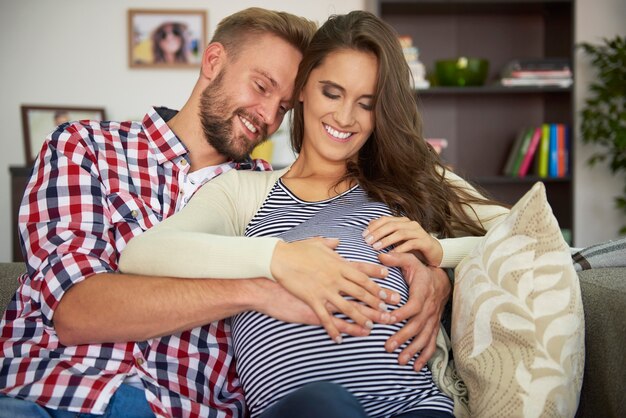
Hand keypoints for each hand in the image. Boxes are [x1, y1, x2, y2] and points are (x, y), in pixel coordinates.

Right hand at [270, 237, 399, 342]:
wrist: (278, 258)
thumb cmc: (296, 250)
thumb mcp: (316, 243)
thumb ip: (330, 243)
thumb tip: (337, 241)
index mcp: (338, 263)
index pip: (362, 272)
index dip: (376, 280)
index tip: (388, 286)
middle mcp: (335, 277)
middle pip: (361, 291)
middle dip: (376, 302)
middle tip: (388, 310)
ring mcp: (325, 289)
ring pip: (348, 307)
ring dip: (361, 317)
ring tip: (371, 326)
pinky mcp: (312, 300)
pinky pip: (325, 318)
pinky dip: (333, 329)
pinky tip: (339, 339)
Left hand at [363, 216, 442, 265]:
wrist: (434, 253)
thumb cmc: (412, 247)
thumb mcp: (397, 240)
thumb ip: (385, 233)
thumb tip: (369, 225)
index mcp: (402, 221)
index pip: (385, 219)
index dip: (374, 226)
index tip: (363, 235)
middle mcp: (410, 224)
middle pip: (391, 225)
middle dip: (378, 233)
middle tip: (367, 242)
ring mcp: (419, 232)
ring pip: (401, 233)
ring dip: (387, 240)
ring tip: (377, 247)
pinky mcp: (426, 242)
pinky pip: (412, 243)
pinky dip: (401, 248)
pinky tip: (392, 253)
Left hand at [378, 252, 450, 370]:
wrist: (441, 280)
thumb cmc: (421, 271)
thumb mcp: (411, 260)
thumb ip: (396, 258)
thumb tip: (380, 255)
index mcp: (422, 292)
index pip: (413, 305)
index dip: (402, 313)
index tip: (388, 319)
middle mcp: (429, 308)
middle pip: (417, 325)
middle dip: (403, 337)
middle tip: (388, 347)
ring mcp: (432, 319)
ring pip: (424, 337)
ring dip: (413, 350)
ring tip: (400, 361)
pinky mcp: (433, 326)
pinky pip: (431, 343)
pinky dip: (425, 356)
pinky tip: (415, 367)